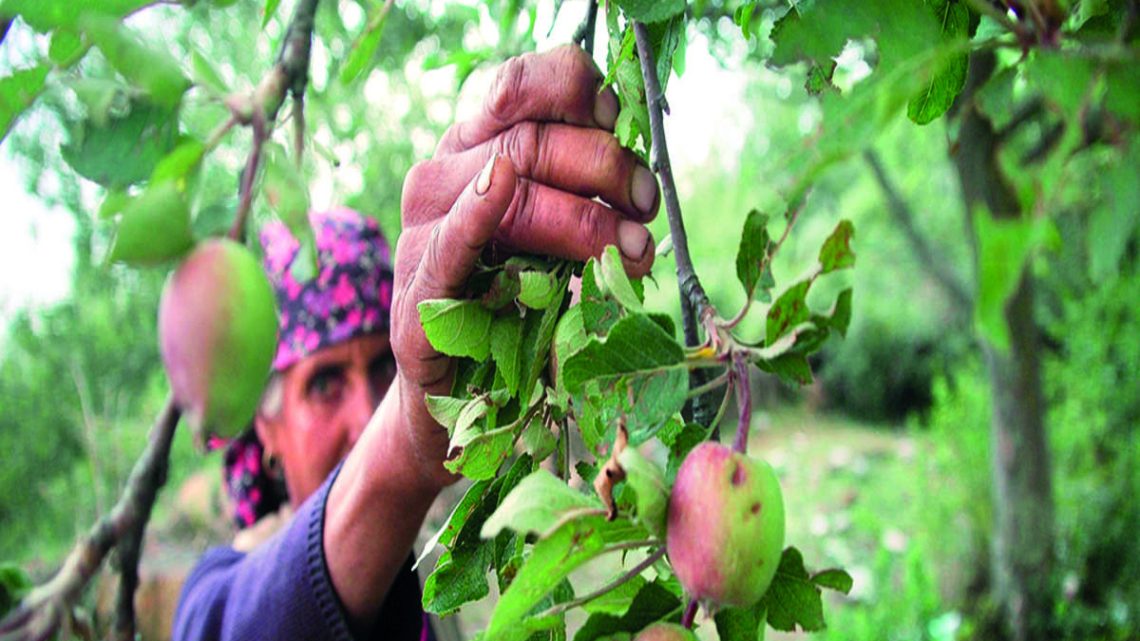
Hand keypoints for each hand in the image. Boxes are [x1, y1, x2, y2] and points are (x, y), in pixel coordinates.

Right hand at [390, 44, 659, 485]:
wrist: (463, 397)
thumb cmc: (517, 306)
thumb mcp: (552, 235)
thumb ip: (578, 188)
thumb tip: (639, 166)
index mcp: (473, 150)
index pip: (520, 85)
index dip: (577, 92)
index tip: (621, 123)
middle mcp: (441, 178)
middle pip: (531, 139)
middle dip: (605, 168)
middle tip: (647, 206)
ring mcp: (421, 234)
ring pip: (511, 191)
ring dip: (586, 216)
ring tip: (635, 251)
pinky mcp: (418, 295)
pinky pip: (447, 243)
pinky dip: (475, 212)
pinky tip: (498, 184)